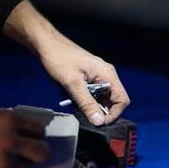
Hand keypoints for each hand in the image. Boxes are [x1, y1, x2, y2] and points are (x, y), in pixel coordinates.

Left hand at [2, 0, 130, 125]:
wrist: (46, 45)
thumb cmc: (59, 60)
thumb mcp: (73, 84)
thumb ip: (87, 103)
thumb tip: (99, 121)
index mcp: (108, 74)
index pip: (122, 100)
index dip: (113, 114)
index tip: (99, 123)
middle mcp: (106, 75)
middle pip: (113, 100)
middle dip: (101, 111)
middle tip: (86, 117)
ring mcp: (98, 75)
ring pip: (102, 98)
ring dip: (91, 105)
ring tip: (76, 106)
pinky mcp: (89, 76)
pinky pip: (93, 93)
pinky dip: (85, 99)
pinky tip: (73, 99)